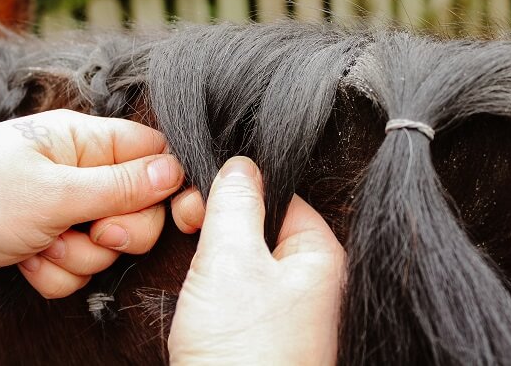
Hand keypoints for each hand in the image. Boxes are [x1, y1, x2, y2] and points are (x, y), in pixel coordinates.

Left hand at [0, 110, 182, 304]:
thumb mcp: (55, 193)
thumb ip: (121, 186)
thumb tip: (175, 171)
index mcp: (80, 139)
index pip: (151, 153)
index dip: (168, 184)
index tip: (178, 215)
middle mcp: (74, 170)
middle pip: (136, 205)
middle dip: (116, 232)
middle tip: (90, 233)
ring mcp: (58, 207)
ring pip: (104, 244)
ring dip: (76, 256)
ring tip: (38, 244)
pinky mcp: (43, 240)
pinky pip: (75, 265)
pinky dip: (54, 271)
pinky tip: (23, 259)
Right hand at [168, 157, 345, 364]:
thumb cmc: (245, 354)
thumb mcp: (232, 259)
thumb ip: (235, 202)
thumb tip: (240, 164)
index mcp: (320, 256)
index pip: (282, 196)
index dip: (239, 189)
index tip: (204, 197)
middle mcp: (310, 283)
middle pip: (260, 226)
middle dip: (219, 223)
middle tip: (190, 228)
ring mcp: (285, 312)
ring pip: (242, 260)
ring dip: (212, 256)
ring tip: (194, 270)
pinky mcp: (261, 335)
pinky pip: (236, 293)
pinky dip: (213, 288)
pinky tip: (199, 300)